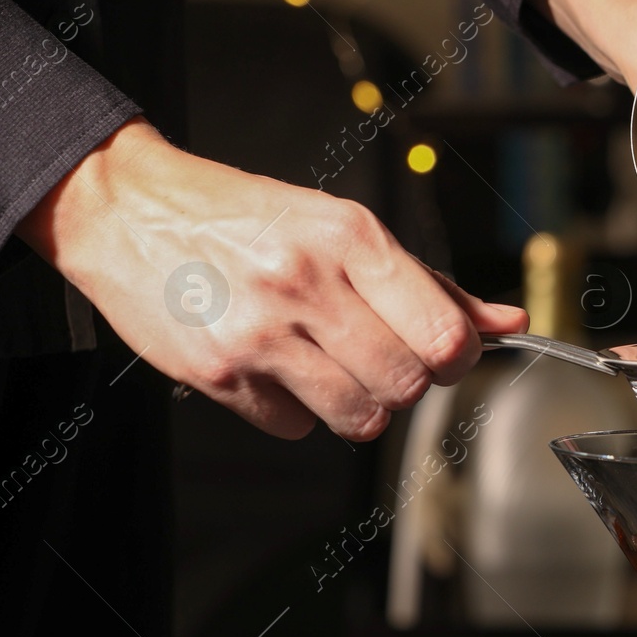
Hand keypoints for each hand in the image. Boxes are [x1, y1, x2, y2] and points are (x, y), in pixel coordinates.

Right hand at [18, 118, 526, 439]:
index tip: (441, 352)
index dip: (456, 357)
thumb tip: (509, 322)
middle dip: (405, 382)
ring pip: (361, 417)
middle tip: (379, 358)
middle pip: (407, 385)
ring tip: (329, 366)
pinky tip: (273, 367)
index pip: (445, 336)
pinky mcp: (217, 373)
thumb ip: (431, 285)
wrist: (127, 208)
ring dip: (358, 405)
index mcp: (351, 239)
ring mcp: (259, 332)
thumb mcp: (344, 229)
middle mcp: (307, 284)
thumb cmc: (244, 218)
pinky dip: (293, 410)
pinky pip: (293, 427)